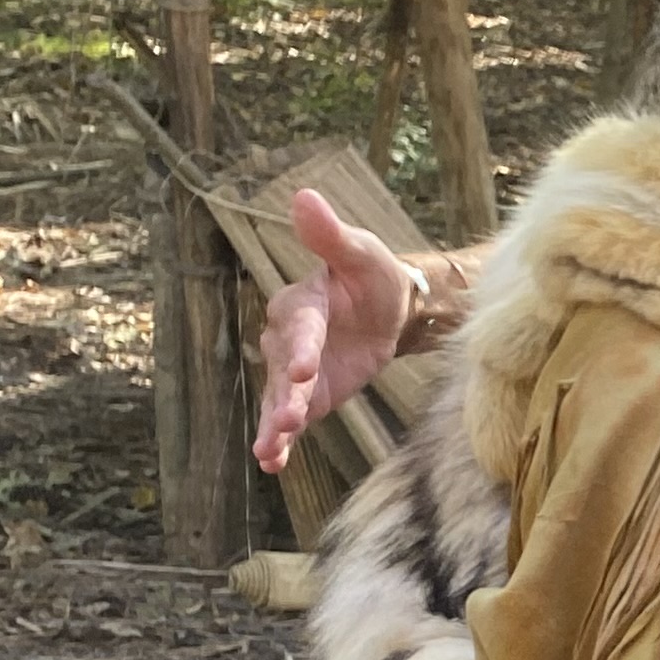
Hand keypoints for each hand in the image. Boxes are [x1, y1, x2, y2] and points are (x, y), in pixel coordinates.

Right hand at [254, 190, 430, 474]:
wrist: (389, 307)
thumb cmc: (372, 274)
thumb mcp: (360, 252)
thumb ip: (331, 235)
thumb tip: (304, 196)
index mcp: (302, 302)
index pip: (299, 325)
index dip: (301, 345)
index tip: (307, 366)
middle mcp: (288, 338)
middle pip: (284, 369)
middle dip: (287, 394)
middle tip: (289, 419)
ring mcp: (295, 371)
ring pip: (280, 398)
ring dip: (275, 424)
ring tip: (270, 450)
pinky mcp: (307, 396)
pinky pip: (288, 419)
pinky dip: (278, 440)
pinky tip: (270, 463)